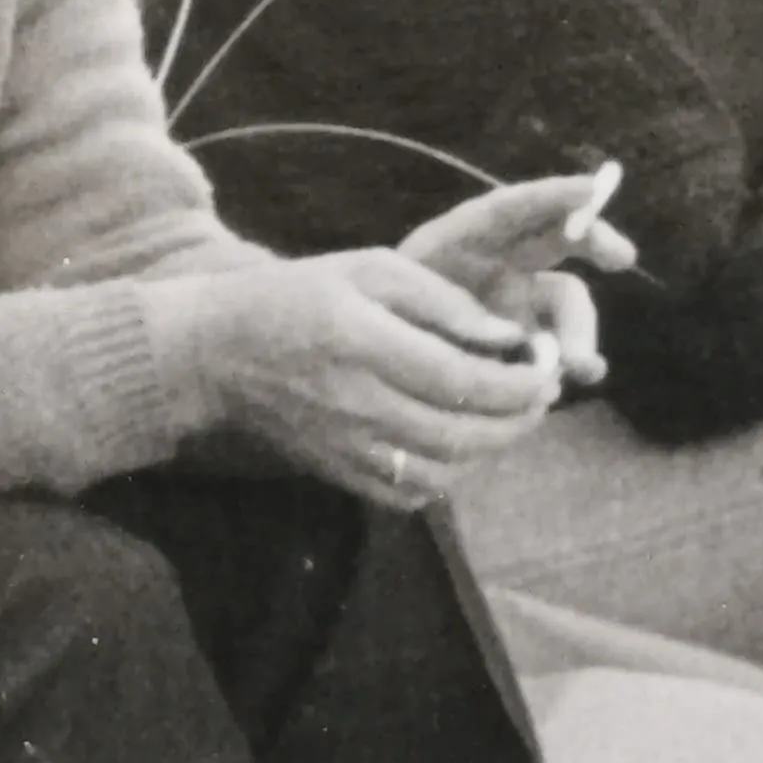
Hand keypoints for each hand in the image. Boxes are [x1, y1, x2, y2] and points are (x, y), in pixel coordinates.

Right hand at [187, 249, 564, 503]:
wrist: (215, 354)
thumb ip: (442, 301)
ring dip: (490, 450)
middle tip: (542, 396)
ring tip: (509, 419)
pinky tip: (459, 446)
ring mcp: (345, 446)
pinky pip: (408, 493)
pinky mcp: (338, 472)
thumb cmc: (296, 296)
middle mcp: (356, 403)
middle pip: (460, 433)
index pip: (461, 380)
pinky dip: (448, 477)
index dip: (517, 383)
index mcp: (363, 342)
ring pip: (441, 471)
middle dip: (517, 420)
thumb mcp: (368, 269)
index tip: (547, 369)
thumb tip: (505, 338)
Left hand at [396, 165, 630, 389]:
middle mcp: (498, 264)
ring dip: (580, 327)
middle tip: (621, 257)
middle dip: (593, 239)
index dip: (549, 196)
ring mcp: (516, 303)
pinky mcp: (525, 342)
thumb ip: (451, 313)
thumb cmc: (378, 322)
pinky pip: (560, 343)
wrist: (370, 364)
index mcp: (460, 241)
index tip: (591, 190)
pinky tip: (584, 375)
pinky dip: (575, 356)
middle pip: (557, 239)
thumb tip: (517, 339)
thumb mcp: (398, 305)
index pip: (508, 209)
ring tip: (583, 363)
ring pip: (565, 302)